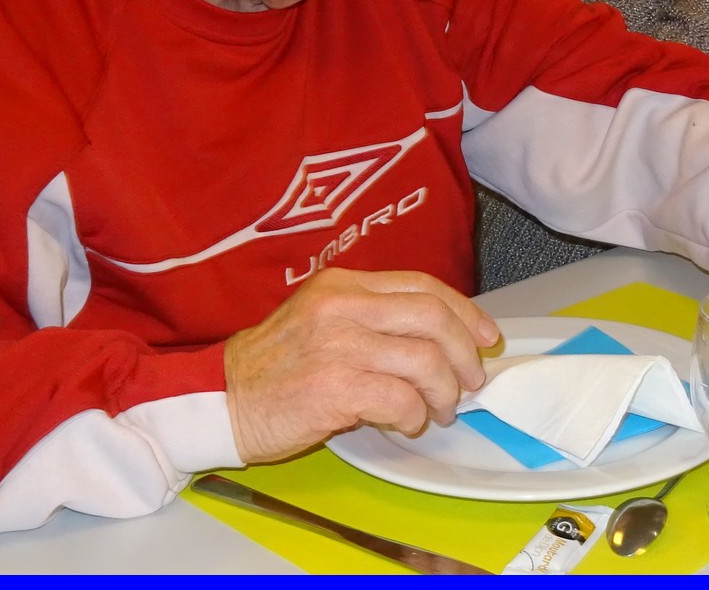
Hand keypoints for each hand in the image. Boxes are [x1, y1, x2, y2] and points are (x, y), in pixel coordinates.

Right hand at [223, 268, 499, 463]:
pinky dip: (414, 415)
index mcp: (342, 285)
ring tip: (438, 410)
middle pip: (432, 317)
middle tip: (470, 381)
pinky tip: (405, 423)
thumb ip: (371, 319)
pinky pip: (401, 399)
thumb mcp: (319, 320)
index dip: (464, 311)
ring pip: (425, 360)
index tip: (486, 336)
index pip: (422, 287)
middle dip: (465, 352)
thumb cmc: (273, 368)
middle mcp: (342, 306)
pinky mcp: (334, 387)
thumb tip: (438, 341)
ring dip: (444, 392)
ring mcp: (338, 345)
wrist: (222, 400)